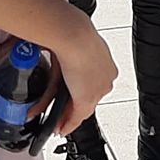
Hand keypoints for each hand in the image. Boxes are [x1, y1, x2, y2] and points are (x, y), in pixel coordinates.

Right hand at [50, 16, 118, 136]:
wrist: (75, 35)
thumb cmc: (71, 31)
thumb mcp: (71, 42)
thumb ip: (65, 51)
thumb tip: (55, 49)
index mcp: (103, 59)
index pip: (93, 80)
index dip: (80, 89)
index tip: (73, 93)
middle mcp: (104, 75)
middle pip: (88, 95)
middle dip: (74, 106)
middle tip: (63, 115)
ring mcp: (97, 88)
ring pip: (83, 107)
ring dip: (69, 116)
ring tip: (60, 124)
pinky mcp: (86, 99)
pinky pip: (78, 116)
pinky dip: (68, 124)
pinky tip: (62, 128)